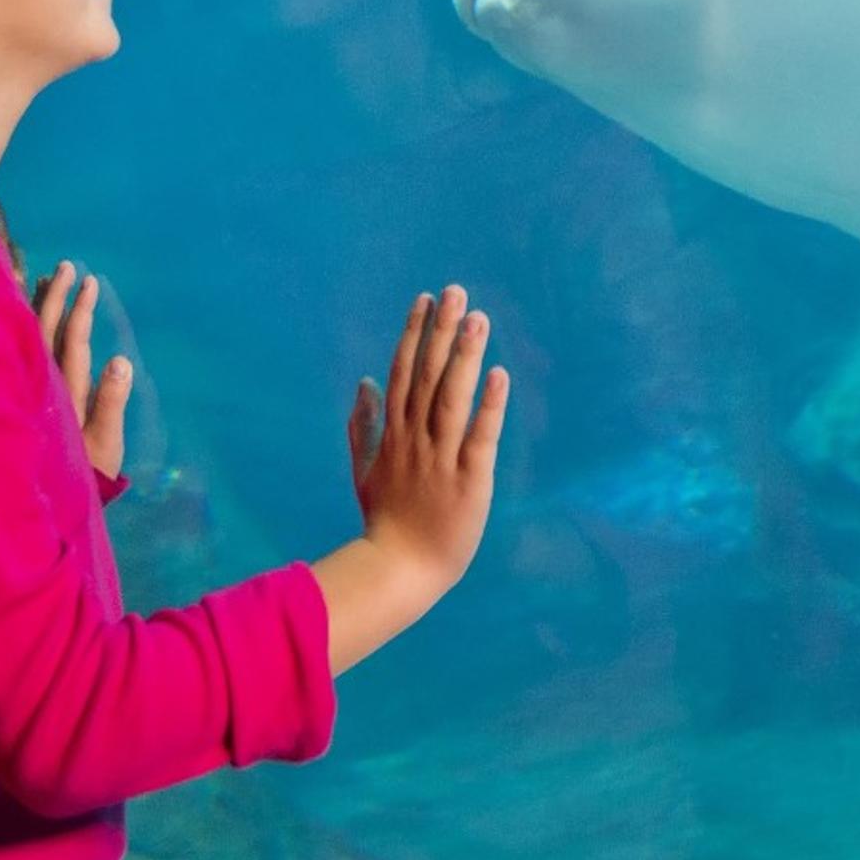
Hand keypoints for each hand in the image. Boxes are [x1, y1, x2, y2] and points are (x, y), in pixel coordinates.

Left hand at [33, 261, 134, 481]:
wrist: (53, 501)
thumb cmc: (87, 474)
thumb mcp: (105, 443)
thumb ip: (111, 402)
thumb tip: (120, 359)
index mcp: (66, 393)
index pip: (72, 340)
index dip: (81, 309)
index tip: (90, 279)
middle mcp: (44, 386)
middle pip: (45, 331)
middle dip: (56, 296)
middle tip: (66, 265)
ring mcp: (31, 390)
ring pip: (28, 338)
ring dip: (36, 307)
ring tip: (43, 278)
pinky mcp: (25, 397)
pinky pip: (19, 353)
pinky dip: (19, 329)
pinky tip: (18, 313)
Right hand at [344, 283, 509, 587]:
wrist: (400, 568)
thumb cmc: (386, 521)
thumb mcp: (363, 469)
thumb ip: (361, 426)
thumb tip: (363, 382)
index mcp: (393, 434)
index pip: (402, 373)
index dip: (414, 334)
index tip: (425, 300)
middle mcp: (414, 438)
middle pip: (426, 375)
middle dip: (441, 331)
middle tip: (455, 291)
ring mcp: (440, 457)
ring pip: (451, 397)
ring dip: (464, 356)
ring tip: (479, 319)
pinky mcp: (468, 478)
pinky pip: (479, 435)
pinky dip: (489, 405)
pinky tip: (499, 374)